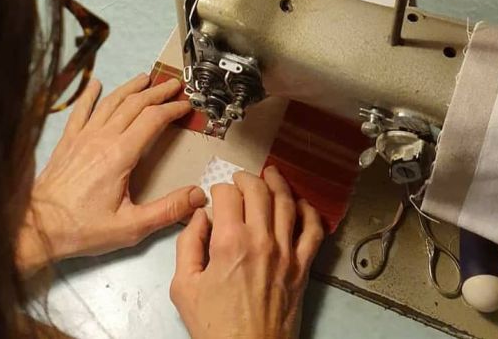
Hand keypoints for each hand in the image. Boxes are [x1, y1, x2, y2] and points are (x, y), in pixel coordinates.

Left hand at [17, 74, 206, 275]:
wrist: (36, 228)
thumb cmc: (81, 228)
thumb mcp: (131, 227)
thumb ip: (167, 210)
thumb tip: (197, 196)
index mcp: (121, 155)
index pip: (153, 119)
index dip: (172, 109)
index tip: (186, 105)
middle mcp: (102, 139)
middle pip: (135, 104)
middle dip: (158, 92)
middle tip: (174, 84)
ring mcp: (83, 137)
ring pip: (111, 102)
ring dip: (131, 87)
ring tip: (145, 78)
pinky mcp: (68, 142)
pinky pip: (80, 111)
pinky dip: (90, 95)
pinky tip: (95, 84)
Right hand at [170, 167, 324, 338]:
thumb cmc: (216, 327)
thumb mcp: (184, 287)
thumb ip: (188, 245)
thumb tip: (199, 218)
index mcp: (230, 242)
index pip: (228, 195)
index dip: (220, 189)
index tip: (218, 195)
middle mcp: (261, 240)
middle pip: (259, 190)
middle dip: (247, 178)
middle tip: (241, 179)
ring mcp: (286, 252)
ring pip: (287, 202)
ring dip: (278, 183)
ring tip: (272, 174)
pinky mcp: (302, 266)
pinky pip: (313, 230)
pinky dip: (309, 211)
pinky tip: (301, 204)